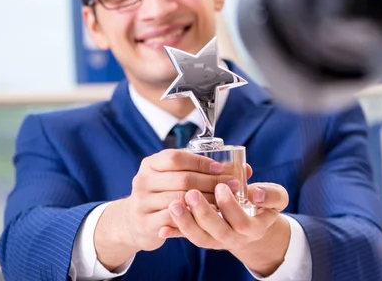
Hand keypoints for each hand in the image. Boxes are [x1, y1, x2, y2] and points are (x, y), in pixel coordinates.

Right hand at [123, 149, 247, 251]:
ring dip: (207, 201)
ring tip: (226, 202)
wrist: (135, 220)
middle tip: (234, 186)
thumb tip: (246, 169)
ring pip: (180, 200)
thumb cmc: (164, 193)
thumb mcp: (175, 177)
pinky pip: (174, 220)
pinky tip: (210, 217)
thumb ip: (202, 170)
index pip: (177, 158)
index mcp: (151, 163)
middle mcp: (143, 180)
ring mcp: (142, 202)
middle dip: (211, 182)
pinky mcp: (146, 223)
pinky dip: (194, 217)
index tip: (222, 168)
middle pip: (182, 179)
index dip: (201, 162)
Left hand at [162, 182, 290, 274]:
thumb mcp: (275, 198)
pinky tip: (162, 227)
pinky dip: (174, 233)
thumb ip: (270, 194)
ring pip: (200, 238)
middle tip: (192, 193)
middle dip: (204, 214)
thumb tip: (256, 192)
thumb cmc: (263, 205)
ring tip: (174, 205)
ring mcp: (217, 241)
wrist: (253, 223)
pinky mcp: (203, 238)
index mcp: (254, 228)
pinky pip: (188, 239)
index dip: (230, 206)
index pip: (242, 222)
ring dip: (185, 223)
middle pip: (218, 232)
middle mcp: (234, 238)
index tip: (221, 186)